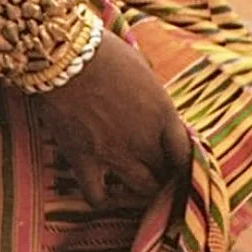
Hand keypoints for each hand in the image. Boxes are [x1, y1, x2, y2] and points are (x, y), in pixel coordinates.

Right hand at [38, 30, 190, 209]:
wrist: (64, 56)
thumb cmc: (105, 53)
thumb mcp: (142, 70)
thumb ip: (153, 97)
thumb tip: (155, 109)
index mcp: (163, 114)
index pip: (187, 154)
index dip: (185, 163)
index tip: (179, 164)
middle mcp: (144, 139)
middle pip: (167, 173)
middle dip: (166, 176)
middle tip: (160, 174)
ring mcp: (114, 153)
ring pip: (142, 188)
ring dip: (144, 189)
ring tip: (139, 186)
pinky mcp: (83, 160)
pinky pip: (97, 196)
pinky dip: (102, 199)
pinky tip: (104, 194)